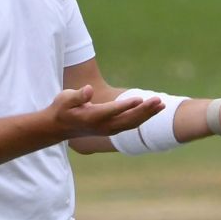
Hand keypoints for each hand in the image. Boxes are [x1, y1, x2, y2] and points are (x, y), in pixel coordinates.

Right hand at [48, 85, 163, 138]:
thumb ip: (77, 96)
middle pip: (127, 119)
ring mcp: (108, 129)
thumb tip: (88, 90)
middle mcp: (102, 126)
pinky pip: (131, 125)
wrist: (59, 128)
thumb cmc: (62, 109)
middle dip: (144, 110)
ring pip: (132, 124)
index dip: (125, 106)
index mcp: (91, 117)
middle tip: (158, 100)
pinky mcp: (112, 129)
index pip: (111, 111)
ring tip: (161, 105)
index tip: (139, 99)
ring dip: (147, 115)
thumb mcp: (64, 99)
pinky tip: (153, 110)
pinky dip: (143, 118)